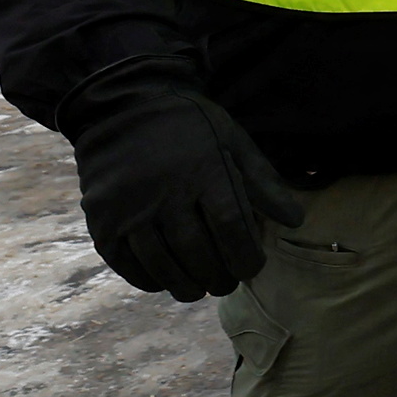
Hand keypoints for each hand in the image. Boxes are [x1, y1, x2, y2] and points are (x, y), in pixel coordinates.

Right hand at [72, 76, 305, 300]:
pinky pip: (123, 260)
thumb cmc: (190, 126)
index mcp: (203, 171)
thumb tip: (295, 220)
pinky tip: (161, 282)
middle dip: (216, 277)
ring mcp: (127, 207)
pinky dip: (144, 277)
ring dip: (181, 284)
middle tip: (225, 286)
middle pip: (195, 250)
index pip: (230, 226)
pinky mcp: (100, 217)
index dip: (244, 256)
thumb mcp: (233, 141)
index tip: (252, 269)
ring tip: (196, 291)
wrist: (123, 106)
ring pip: (159, 261)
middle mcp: (164, 192)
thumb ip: (263, 181)